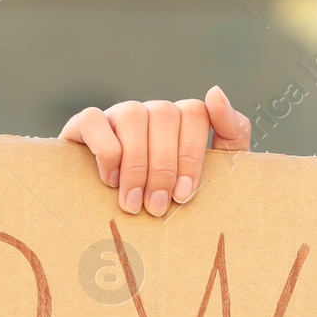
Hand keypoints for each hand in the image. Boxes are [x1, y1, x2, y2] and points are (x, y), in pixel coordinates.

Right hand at [59, 85, 251, 217]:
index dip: (191, 154)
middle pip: (165, 115)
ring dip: (136, 164)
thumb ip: (231, 133)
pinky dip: (105, 150)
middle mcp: (151, 112)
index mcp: (182, 120)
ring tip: (133, 203)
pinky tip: (110, 180)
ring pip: (133, 115)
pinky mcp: (84, 125)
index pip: (195, 113)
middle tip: (156, 207)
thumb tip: (215, 93)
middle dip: (163, 167)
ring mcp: (118, 115)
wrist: (120, 224)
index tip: (183, 195)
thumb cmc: (172, 199)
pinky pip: (93, 119)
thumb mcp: (216, 171)